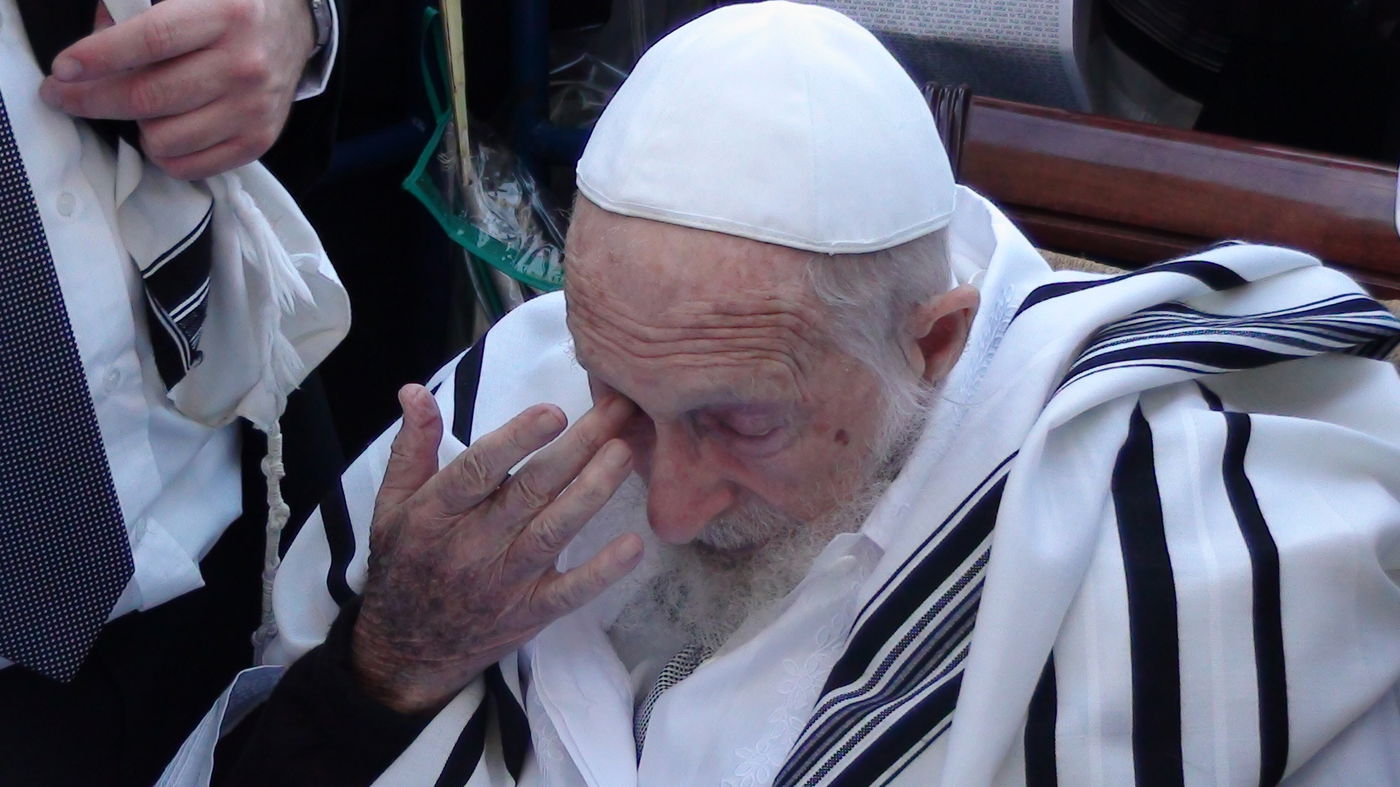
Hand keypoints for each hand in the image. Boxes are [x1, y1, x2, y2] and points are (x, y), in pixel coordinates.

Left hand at [38, 0, 317, 179]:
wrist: (292, 29)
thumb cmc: (229, 6)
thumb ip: (137, 6)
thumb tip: (95, 47)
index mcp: (227, 14)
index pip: (152, 39)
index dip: (101, 56)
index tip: (63, 69)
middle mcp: (244, 64)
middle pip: (150, 97)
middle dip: (91, 99)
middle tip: (61, 95)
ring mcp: (253, 108)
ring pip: (164, 139)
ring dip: (136, 126)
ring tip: (138, 107)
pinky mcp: (258, 140)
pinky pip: (190, 167)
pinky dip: (164, 154)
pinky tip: (163, 129)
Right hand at [351, 385, 643, 713]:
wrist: (406, 650)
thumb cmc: (404, 564)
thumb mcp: (391, 504)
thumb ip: (412, 447)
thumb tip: (415, 391)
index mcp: (436, 513)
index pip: (479, 470)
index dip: (517, 440)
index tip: (554, 411)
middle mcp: (473, 545)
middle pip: (530, 490)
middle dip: (578, 447)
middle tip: (618, 410)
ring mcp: (506, 581)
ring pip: (554, 531)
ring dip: (592, 492)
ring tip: (625, 453)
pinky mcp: (531, 612)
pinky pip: (570, 592)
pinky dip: (602, 571)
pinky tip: (633, 544)